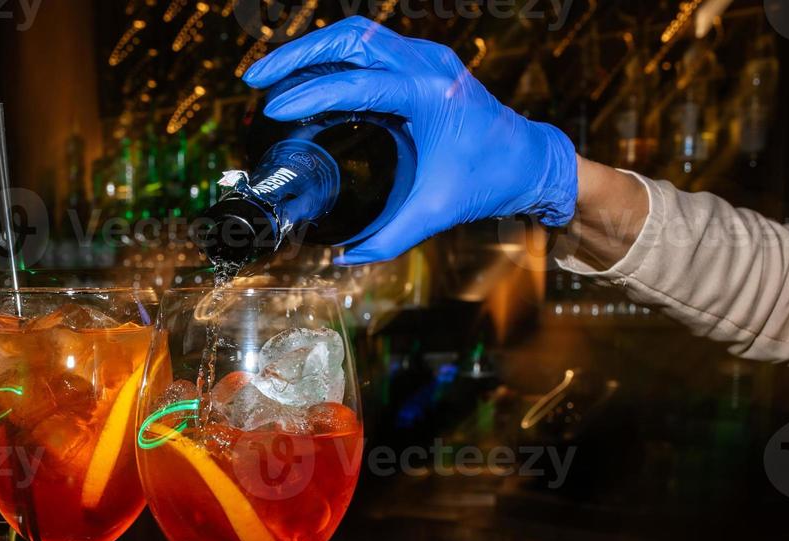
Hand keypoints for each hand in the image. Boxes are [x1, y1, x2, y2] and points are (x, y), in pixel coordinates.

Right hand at [244, 17, 577, 264]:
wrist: (531, 158)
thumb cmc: (490, 180)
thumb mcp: (437, 213)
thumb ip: (387, 238)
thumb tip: (342, 256)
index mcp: (430, 95)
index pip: (359, 82)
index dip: (311, 92)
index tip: (274, 110)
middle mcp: (427, 65)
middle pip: (350, 39)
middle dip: (298, 54)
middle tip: (257, 79)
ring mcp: (425, 57)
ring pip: (356, 34)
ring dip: (311, 49)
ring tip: (271, 75)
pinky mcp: (422, 61)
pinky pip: (369, 46)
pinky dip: (332, 56)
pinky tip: (307, 78)